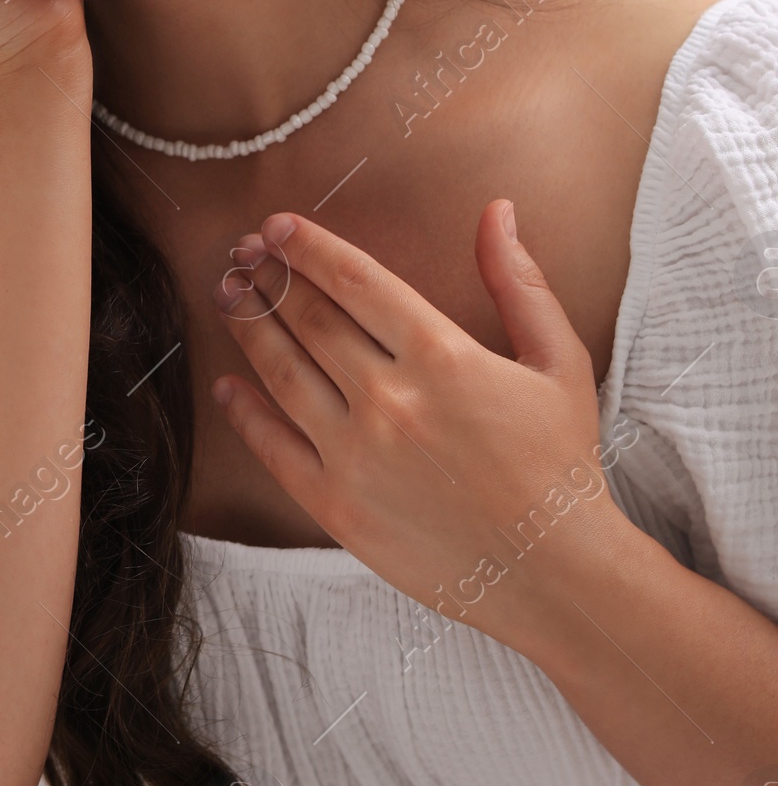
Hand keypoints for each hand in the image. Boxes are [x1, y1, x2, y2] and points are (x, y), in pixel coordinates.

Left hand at [211, 202, 629, 645]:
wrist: (555, 575)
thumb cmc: (561, 466)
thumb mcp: (557, 362)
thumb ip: (519, 282)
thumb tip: (497, 210)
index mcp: (441, 356)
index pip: (354, 280)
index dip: (308, 247)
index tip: (276, 226)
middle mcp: (389, 399)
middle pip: (309, 319)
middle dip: (269, 276)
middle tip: (241, 252)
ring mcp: (356, 454)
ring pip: (282, 372)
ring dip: (248, 326)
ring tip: (227, 296)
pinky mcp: (336, 506)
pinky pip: (273, 447)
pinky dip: (242, 412)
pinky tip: (224, 385)